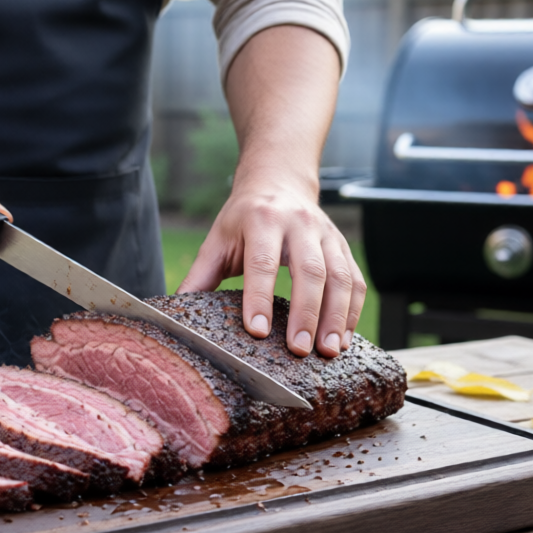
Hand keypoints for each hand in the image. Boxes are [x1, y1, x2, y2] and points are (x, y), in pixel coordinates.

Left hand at [177, 173, 366, 357]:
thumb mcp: (217, 239)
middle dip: (307, 313)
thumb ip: (200, 276)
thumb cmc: (244, 216)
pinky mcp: (343, 247)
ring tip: (328, 351)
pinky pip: (356, 281)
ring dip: (337, 317)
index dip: (259, 296)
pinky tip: (344, 339)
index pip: (262, 261)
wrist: (278, 180)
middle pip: (309, 270)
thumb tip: (176, 311)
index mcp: (262, 220)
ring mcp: (326, 235)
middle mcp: (299, 224)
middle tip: (300, 350)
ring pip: (340, 277)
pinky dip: (353, 312)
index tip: (257, 330)